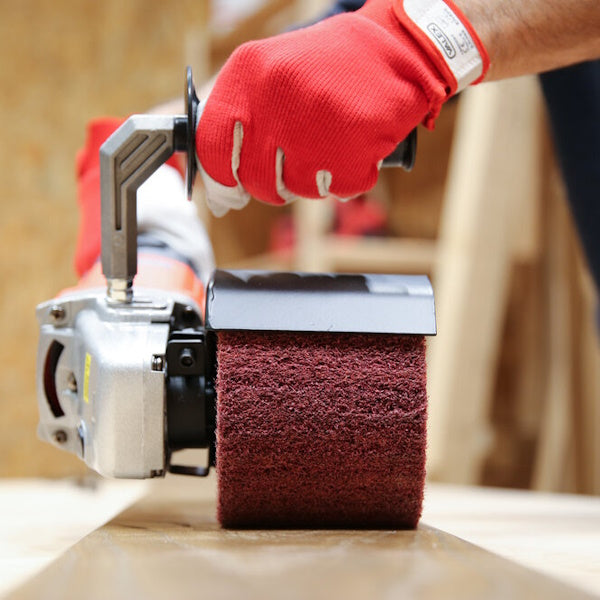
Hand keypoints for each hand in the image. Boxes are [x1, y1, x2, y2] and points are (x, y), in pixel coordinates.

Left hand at [196, 0, 487, 215]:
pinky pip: (340, 190)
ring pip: (297, 189)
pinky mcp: (356, 147)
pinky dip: (348, 180)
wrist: (397, 48)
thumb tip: (220, 192)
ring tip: (329, 147)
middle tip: (288, 172)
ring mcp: (318, 125)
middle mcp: (279, 97)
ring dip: (312, 180)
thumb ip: (242, 125)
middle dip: (271, 186)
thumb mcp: (272, 75)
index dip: (218, 180)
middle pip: (256, 179)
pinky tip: (355, 151)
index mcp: (249, 73)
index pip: (212, 144)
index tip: (226, 196)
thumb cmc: (328, 68)